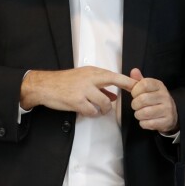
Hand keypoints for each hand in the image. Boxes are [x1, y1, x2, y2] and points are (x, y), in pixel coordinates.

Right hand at [20, 67, 136, 116]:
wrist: (45, 86)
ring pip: (104, 102)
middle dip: (125, 90)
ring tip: (100, 110)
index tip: (139, 86)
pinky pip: (92, 111)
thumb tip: (114, 96)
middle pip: (113, 82)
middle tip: (132, 99)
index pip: (115, 75)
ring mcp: (83, 90)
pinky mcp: (77, 101)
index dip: (128, 81)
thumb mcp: (83, 79)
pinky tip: (89, 112)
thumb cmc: (65, 82)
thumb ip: (100, 87)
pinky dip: (93, 114)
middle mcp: (89, 78)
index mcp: (92, 72)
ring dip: (105, 109)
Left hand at [129, 68, 177, 132]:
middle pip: (142, 99)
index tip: (134, 94)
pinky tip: (146, 120)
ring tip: (141, 113)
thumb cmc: (154, 99)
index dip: (135, 90)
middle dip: (134, 104)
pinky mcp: (166, 121)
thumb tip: (133, 71)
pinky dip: (143, 123)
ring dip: (138, 114)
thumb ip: (137, 81)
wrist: (171, 113)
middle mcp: (164, 96)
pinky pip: (148, 123)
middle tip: (137, 105)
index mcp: (159, 85)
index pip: (144, 84)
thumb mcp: (146, 88)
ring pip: (144, 113)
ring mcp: (167, 109)